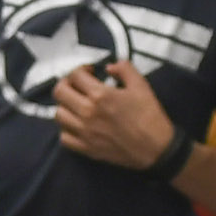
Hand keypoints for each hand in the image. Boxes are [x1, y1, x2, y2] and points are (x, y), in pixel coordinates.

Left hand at [55, 54, 181, 172]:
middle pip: (59, 92)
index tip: (89, 72)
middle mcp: (87, 112)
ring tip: (77, 105)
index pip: (75, 75)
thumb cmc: (149, 115)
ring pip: (58, 114)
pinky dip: (67, 129)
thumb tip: (109, 67)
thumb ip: (124, 69)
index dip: (81, 69)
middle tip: (78, 86)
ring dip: (66, 106)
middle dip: (67, 84)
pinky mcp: (86, 149)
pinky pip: (64, 138)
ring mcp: (84, 132)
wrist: (156, 148)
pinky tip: (77, 125)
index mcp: (100, 95)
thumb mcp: (141, 85)